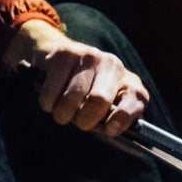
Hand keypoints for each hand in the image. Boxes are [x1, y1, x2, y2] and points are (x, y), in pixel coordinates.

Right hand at [5, 20, 149, 136]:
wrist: (59, 52)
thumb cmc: (87, 91)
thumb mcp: (107, 107)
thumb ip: (112, 119)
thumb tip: (109, 128)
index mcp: (129, 82)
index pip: (134, 101)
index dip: (121, 120)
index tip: (109, 129)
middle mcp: (113, 65)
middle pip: (99, 100)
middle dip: (84, 120)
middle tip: (78, 122)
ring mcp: (89, 56)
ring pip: (72, 98)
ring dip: (62, 114)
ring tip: (62, 113)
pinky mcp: (64, 54)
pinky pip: (52, 91)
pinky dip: (48, 103)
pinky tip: (51, 100)